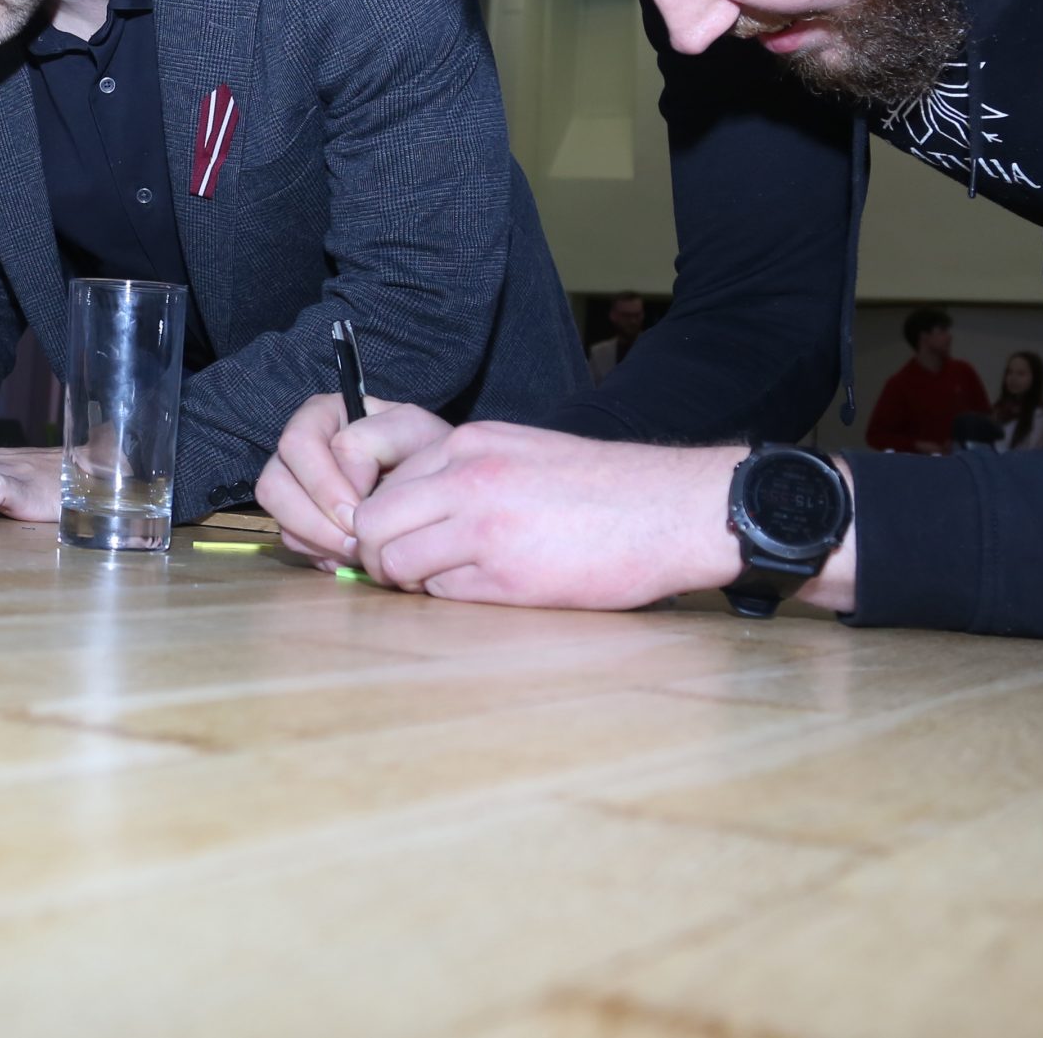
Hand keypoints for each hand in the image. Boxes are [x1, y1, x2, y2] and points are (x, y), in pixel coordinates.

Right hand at [256, 394, 449, 566]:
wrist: (437, 485)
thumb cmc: (425, 450)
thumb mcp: (411, 430)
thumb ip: (371, 441)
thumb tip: (342, 490)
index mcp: (319, 415)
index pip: (299, 445)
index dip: (326, 485)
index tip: (363, 511)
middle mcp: (297, 449)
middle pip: (273, 484)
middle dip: (315, 521)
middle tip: (356, 543)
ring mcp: (293, 486)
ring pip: (276, 515)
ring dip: (315, 540)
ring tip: (356, 551)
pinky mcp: (299, 519)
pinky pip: (291, 540)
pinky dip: (319, 553)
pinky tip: (352, 555)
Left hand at [349, 424, 756, 610]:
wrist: (670, 509)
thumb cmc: (603, 488)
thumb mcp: (522, 453)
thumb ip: (465, 473)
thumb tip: (412, 513)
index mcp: (470, 443)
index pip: (384, 483)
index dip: (383, 520)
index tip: (401, 539)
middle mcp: (466, 478)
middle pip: (371, 524)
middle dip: (377, 555)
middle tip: (404, 573)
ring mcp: (483, 527)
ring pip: (396, 564)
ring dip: (411, 582)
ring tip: (447, 583)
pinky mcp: (506, 577)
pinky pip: (441, 595)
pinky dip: (450, 600)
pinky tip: (489, 591)